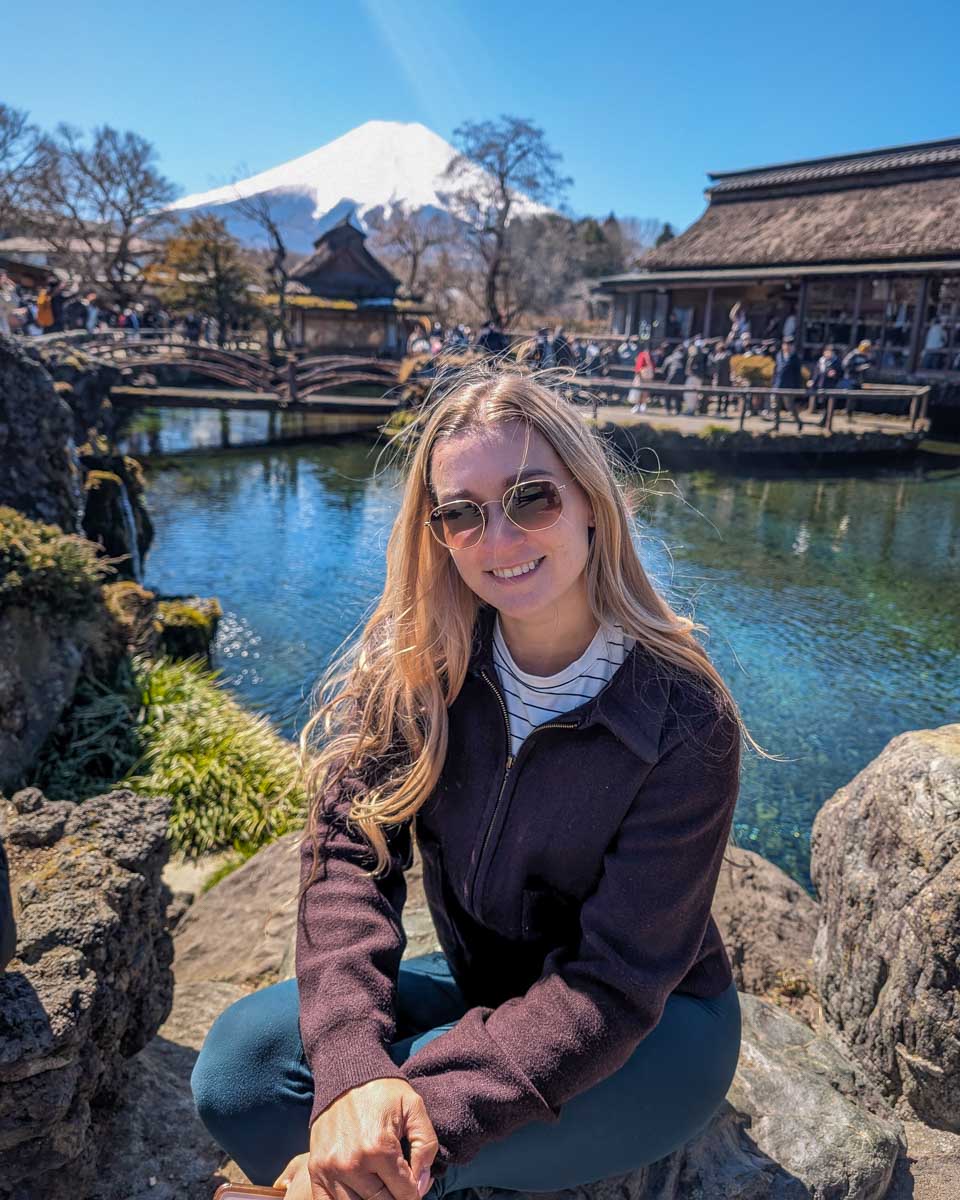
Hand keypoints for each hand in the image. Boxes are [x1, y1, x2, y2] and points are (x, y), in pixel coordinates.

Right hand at [274, 1078, 436, 1199]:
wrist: (345, 1072)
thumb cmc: (382, 1090)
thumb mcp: (415, 1107)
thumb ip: (426, 1146)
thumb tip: (422, 1183)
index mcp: (380, 1148)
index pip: (405, 1193)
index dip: (415, 1191)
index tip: (416, 1183)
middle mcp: (352, 1164)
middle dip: (396, 1196)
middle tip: (399, 1183)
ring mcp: (330, 1169)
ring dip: (373, 1199)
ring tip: (381, 1184)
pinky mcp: (315, 1170)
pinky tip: (359, 1192)